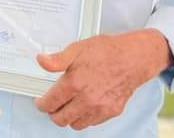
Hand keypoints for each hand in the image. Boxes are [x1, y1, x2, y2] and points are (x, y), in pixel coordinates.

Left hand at [34, 30, 171, 130]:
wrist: (133, 58)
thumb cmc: (108, 51)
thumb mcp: (77, 48)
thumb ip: (57, 59)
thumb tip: (41, 61)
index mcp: (75, 83)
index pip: (51, 103)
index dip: (41, 104)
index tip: (40, 102)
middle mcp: (87, 99)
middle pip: (61, 119)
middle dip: (53, 113)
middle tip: (52, 106)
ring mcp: (100, 108)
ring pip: (76, 124)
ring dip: (69, 118)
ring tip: (67, 106)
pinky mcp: (112, 112)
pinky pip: (92, 123)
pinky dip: (85, 118)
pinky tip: (83, 106)